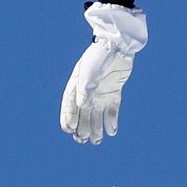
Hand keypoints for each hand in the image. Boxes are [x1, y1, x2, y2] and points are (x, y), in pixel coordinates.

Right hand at [60, 3, 147, 144]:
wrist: (118, 45)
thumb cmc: (99, 57)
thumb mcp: (89, 74)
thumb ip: (85, 92)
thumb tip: (83, 108)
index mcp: (76, 85)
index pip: (69, 106)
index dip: (68, 119)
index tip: (69, 130)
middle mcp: (87, 91)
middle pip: (83, 114)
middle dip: (82, 127)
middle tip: (82, 140)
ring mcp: (101, 92)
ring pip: (96, 114)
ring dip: (96, 128)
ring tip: (96, 141)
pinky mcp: (114, 92)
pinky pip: (112, 110)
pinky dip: (111, 121)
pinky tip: (112, 131)